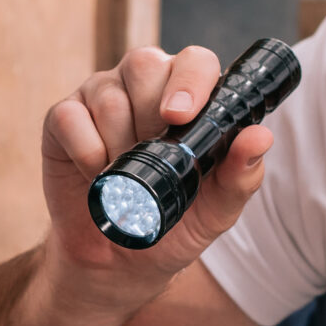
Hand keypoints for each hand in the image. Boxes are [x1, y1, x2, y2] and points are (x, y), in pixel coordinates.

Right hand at [38, 45, 276, 323]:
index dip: (188, 81)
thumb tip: (261, 137)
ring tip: (126, 176)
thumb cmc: (173, 226)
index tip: (179, 117)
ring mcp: (101, 97)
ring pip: (107, 93)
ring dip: (118, 143)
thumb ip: (241, 175)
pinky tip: (96, 174)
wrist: (119, 263)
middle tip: (150, 154)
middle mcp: (145, 86)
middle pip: (144, 63)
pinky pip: (70, 116)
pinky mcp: (64, 118)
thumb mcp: (216, 211)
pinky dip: (86, 151)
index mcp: (190, 97)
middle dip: (149, 112)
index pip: (194, 62)